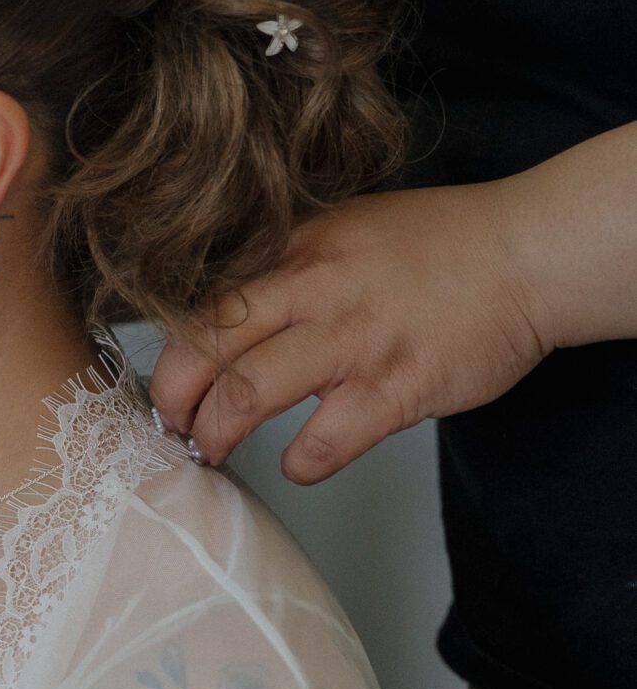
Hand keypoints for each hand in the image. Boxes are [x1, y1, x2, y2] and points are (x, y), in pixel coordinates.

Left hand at [149, 184, 549, 482]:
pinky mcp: (397, 387)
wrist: (525, 255)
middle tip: (169, 422)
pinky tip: (299, 463)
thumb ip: (286, 262)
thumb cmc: (437, 244)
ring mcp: (355, 339)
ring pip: (250, 392)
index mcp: (294, 246)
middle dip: (172, 394)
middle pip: (207, 344)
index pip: (204, 296)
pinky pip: (325, 440)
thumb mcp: (342, 226)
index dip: (170, 345)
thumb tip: (226, 309)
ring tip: (209, 451)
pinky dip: (301, 463)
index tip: (164, 377)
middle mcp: (314, 288)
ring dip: (217, 433)